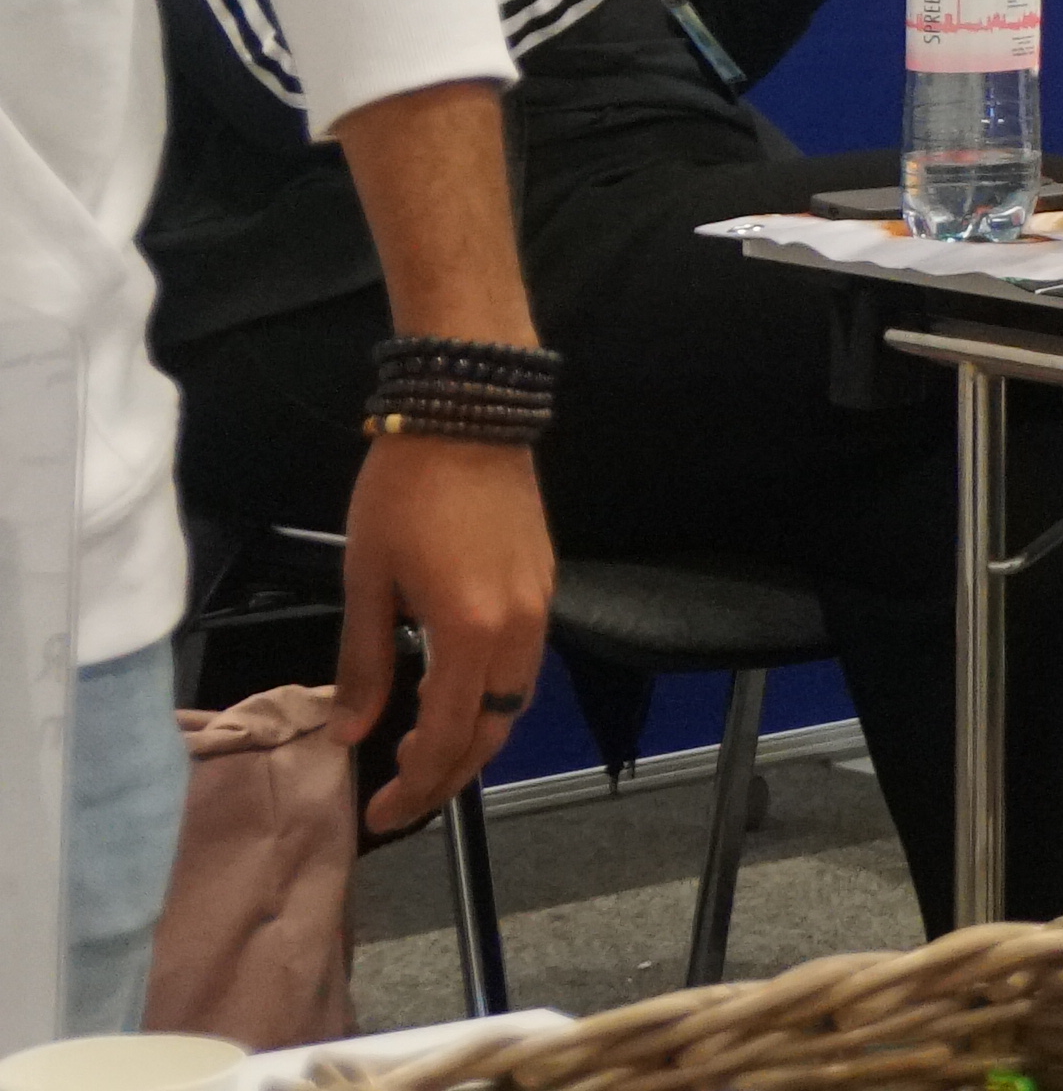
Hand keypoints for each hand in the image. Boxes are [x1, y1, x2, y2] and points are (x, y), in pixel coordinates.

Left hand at [338, 431, 553, 830]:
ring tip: (425, 758)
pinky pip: (523, 668)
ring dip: (474, 740)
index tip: (379, 813)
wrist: (467, 417)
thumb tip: (351, 732)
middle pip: (494, 731)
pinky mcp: (543, 587)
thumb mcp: (367, 581)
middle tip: (400, 801)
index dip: (416, 785)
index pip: (450, 737)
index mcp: (471, 633)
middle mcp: (519, 631)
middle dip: (448, 776)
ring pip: (516, 703)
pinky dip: (491, 701)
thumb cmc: (403, 494)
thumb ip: (364, 663)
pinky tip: (454, 700)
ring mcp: (540, 608)